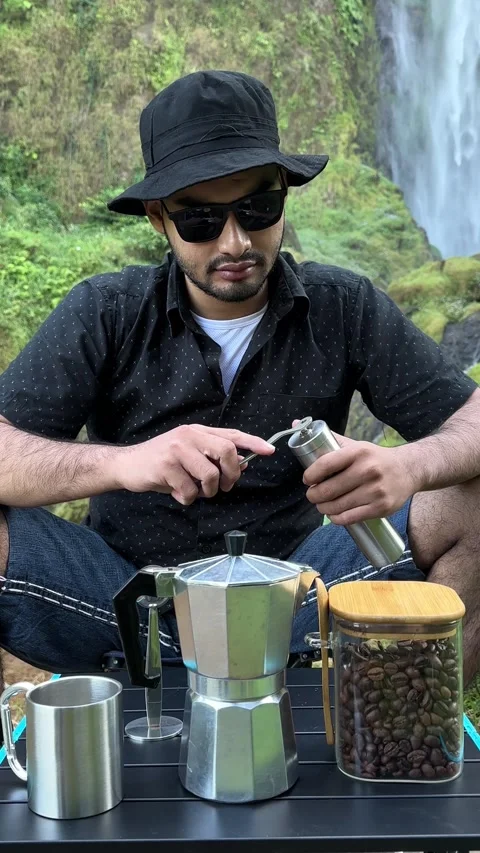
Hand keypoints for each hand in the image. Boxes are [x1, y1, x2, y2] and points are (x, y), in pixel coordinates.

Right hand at [111, 424, 274, 504]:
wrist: (127, 465)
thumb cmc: (161, 461)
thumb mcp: (188, 454)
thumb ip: (213, 457)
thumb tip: (243, 465)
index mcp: (197, 431)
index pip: (231, 434)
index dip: (253, 442)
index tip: (269, 450)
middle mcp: (188, 436)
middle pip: (226, 451)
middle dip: (231, 474)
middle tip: (226, 486)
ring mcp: (177, 450)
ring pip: (210, 475)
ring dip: (207, 491)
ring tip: (196, 491)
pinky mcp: (166, 467)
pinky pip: (190, 490)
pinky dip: (188, 498)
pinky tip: (178, 493)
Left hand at [302, 433, 416, 524]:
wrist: (409, 470)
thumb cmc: (375, 458)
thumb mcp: (356, 445)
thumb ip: (330, 440)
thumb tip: (296, 423)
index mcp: (358, 452)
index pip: (325, 464)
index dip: (310, 475)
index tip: (307, 480)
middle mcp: (368, 470)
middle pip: (329, 489)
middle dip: (314, 495)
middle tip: (312, 495)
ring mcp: (376, 490)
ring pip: (338, 505)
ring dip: (323, 508)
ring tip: (321, 505)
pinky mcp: (381, 507)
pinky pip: (350, 517)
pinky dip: (337, 518)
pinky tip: (333, 514)